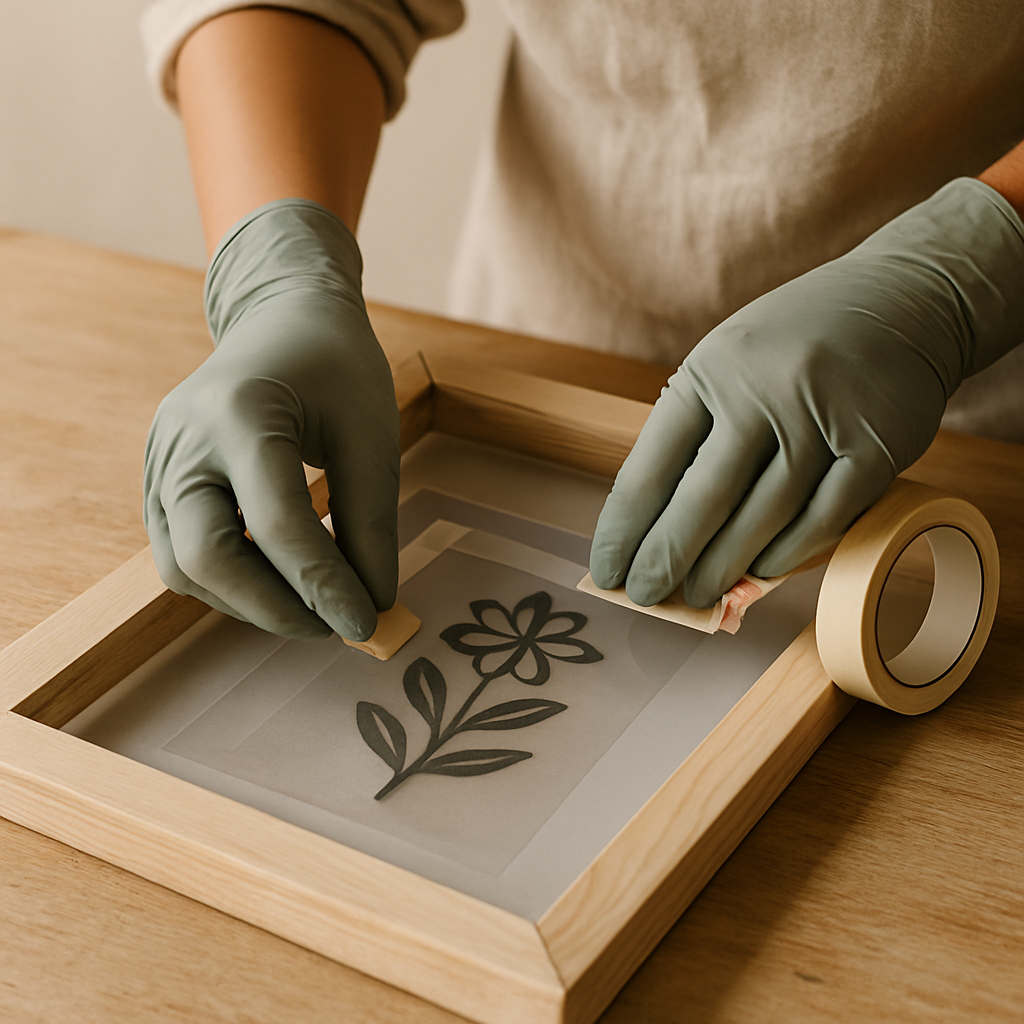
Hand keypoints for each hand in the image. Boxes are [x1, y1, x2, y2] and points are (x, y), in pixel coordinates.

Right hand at [144, 200, 399, 640]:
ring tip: (314, 605)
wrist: (282, 319)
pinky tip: (281, 582)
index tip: (366, 622)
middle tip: (334, 626)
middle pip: (206, 558)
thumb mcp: (371, 434)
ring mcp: (160, 462)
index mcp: (239, 412)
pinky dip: (232, 583)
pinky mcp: (158, 482)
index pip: (277, 524)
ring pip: (185, 569)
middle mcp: (182, 441)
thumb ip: (371, 522)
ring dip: (251, 604)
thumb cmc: (335, 367)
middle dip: (274, 609)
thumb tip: (372, 605)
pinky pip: (183, 555)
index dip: (323, 586)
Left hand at [590, 178, 1023, 608]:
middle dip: (665, 560)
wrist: (903, 299)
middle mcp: (762, 392)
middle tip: (645, 597)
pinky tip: (759, 572)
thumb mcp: (728, 366)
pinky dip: (787, 555)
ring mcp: (822, 419)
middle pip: (702, 501)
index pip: (649, 468)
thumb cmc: (794, 347)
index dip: (623, 530)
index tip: (606, 570)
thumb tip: (661, 532)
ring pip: (762, 518)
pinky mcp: (876, 447)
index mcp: (709, 373)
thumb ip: (697, 437)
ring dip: (723, 568)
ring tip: (697, 596)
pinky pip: (822, 520)